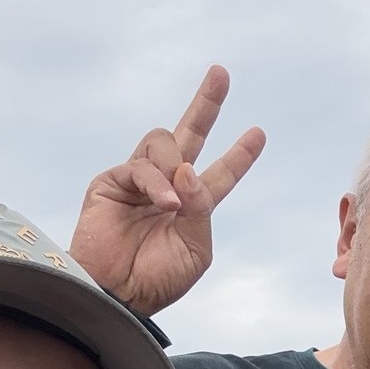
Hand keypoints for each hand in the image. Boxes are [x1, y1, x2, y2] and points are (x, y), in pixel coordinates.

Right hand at [70, 64, 266, 315]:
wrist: (118, 295)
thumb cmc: (157, 279)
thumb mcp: (196, 248)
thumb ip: (201, 206)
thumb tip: (188, 168)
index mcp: (193, 205)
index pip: (221, 172)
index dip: (240, 155)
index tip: (259, 133)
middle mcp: (166, 186)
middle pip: (189, 133)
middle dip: (206, 103)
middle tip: (221, 73)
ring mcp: (138, 180)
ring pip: (164, 141)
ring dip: (175, 165)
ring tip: (173, 204)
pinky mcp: (111, 181)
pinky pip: (140, 165)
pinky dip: (157, 183)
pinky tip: (164, 204)